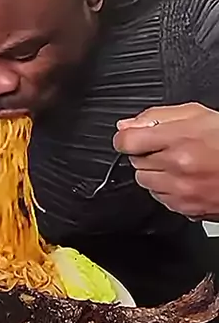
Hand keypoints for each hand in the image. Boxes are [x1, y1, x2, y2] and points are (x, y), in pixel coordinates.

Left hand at [112, 103, 218, 220]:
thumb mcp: (196, 114)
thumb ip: (157, 117)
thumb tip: (126, 125)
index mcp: (178, 139)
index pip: (128, 141)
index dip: (126, 138)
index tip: (130, 138)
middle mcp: (177, 167)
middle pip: (135, 163)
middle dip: (146, 154)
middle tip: (167, 148)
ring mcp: (181, 191)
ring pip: (145, 183)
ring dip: (155, 173)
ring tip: (178, 163)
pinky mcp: (187, 208)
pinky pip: (160, 198)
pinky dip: (167, 189)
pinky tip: (185, 179)